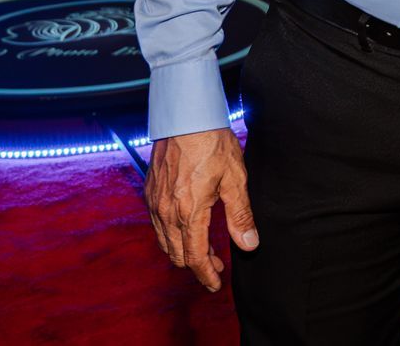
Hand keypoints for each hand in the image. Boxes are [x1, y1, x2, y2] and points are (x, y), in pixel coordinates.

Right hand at [146, 127, 256, 291]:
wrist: (185, 116)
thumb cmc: (212, 143)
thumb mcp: (235, 178)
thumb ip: (240, 215)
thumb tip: (248, 244)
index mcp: (188, 211)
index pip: (194, 257)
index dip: (205, 275)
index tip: (215, 284)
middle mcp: (165, 211)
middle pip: (177, 254)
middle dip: (197, 265)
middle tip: (216, 267)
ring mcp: (154, 202)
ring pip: (166, 242)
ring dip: (184, 251)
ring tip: (206, 250)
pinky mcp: (150, 193)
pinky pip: (158, 225)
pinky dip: (173, 235)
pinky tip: (189, 229)